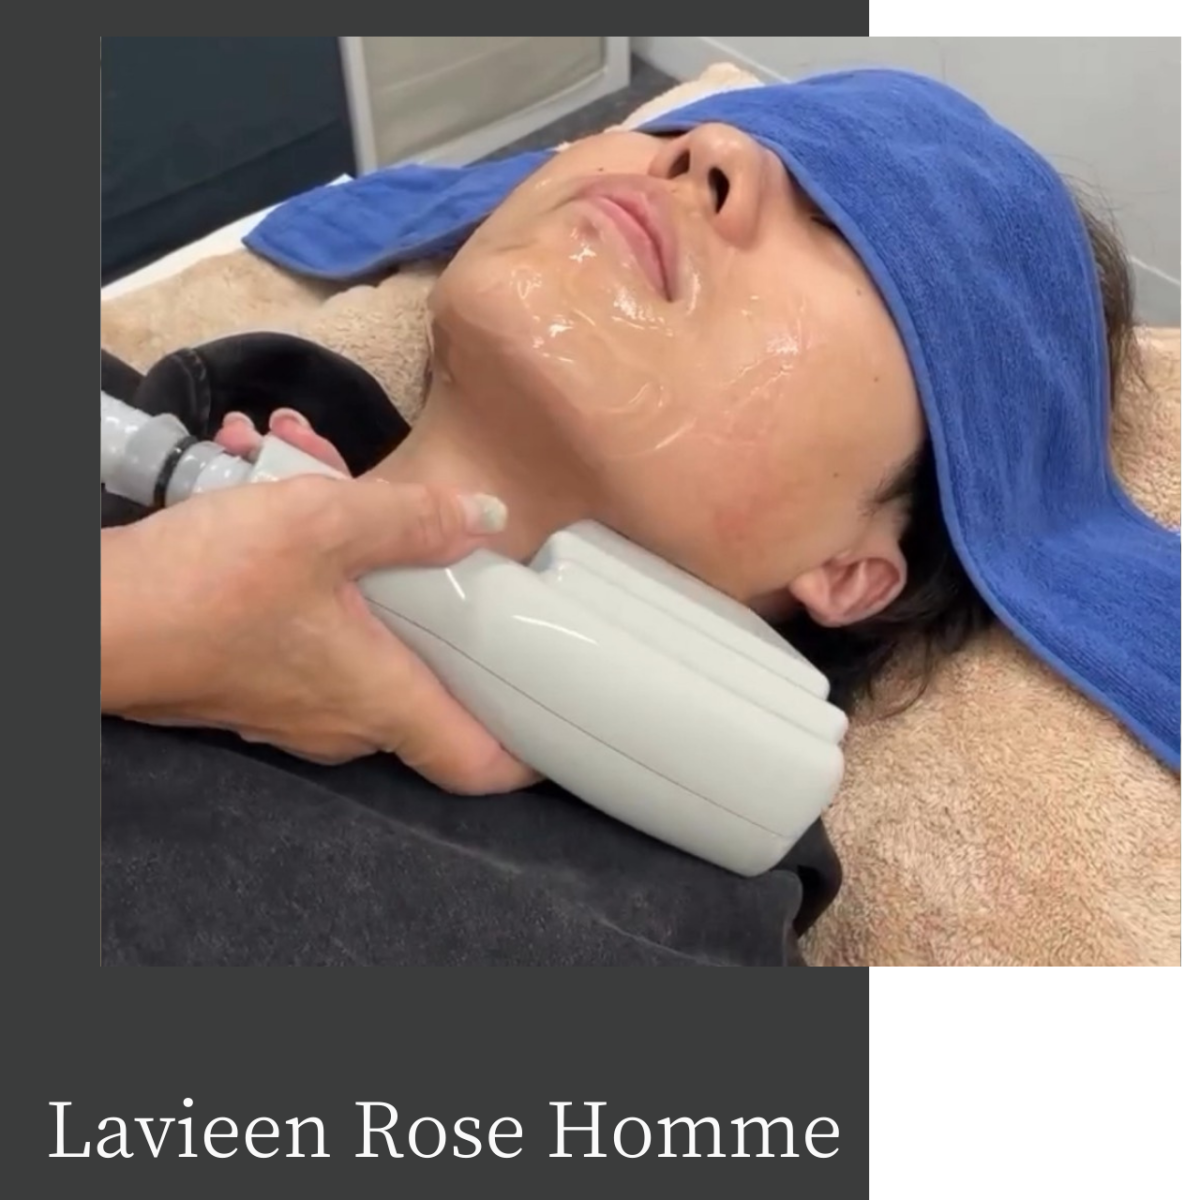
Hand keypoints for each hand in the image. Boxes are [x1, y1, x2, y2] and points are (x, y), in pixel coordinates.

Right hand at [101, 409, 535, 793]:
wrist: (90, 619)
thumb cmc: (205, 587)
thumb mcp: (325, 526)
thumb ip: (413, 520)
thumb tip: (487, 517)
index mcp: (382, 697)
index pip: (478, 762)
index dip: (526, 752)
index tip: (558, 720)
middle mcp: (345, 716)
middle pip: (425, 671)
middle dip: (427, 587)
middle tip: (422, 527)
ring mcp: (297, 702)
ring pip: (358, 627)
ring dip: (351, 551)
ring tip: (311, 467)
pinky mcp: (256, 676)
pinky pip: (307, 621)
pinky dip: (304, 564)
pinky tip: (266, 486)